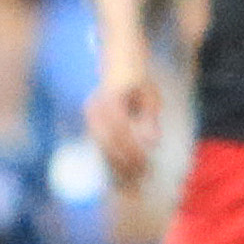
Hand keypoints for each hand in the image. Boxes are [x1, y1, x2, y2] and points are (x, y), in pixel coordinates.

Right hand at [87, 67, 161, 184]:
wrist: (120, 66)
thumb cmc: (140, 82)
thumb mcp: (151, 97)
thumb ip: (150, 119)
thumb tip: (152, 142)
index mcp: (110, 98)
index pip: (120, 129)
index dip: (132, 147)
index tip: (146, 160)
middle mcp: (95, 107)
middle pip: (106, 140)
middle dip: (123, 159)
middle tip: (141, 173)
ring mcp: (91, 115)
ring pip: (101, 145)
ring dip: (116, 163)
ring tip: (133, 177)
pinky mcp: (92, 123)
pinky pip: (101, 145)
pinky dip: (112, 159)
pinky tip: (124, 171)